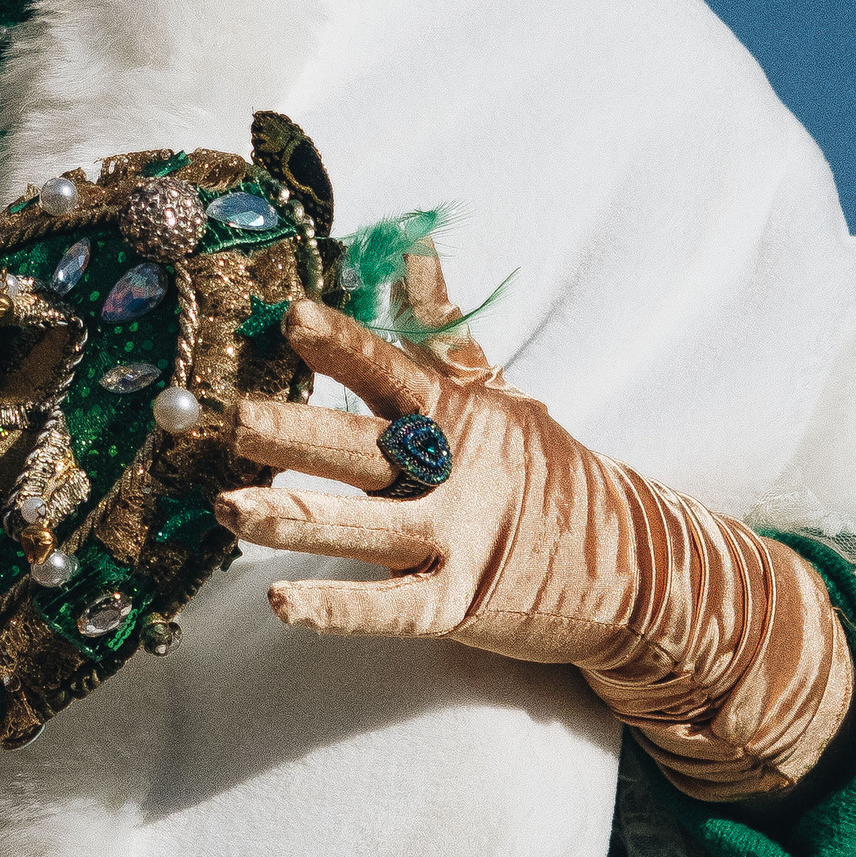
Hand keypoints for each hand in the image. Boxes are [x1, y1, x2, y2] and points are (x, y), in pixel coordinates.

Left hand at [217, 269, 636, 663]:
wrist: (623, 562)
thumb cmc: (540, 470)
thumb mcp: (498, 393)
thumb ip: (444, 329)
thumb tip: (414, 248)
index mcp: (456, 415)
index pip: (393, 371)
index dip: (345, 345)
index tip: (294, 318)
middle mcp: (449, 473)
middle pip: (364, 449)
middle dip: (300, 433)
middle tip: (239, 420)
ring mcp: (454, 540)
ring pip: (363, 528)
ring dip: (294, 519)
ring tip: (232, 508)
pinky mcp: (455, 602)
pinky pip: (391, 608)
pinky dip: (339, 608)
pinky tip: (281, 601)